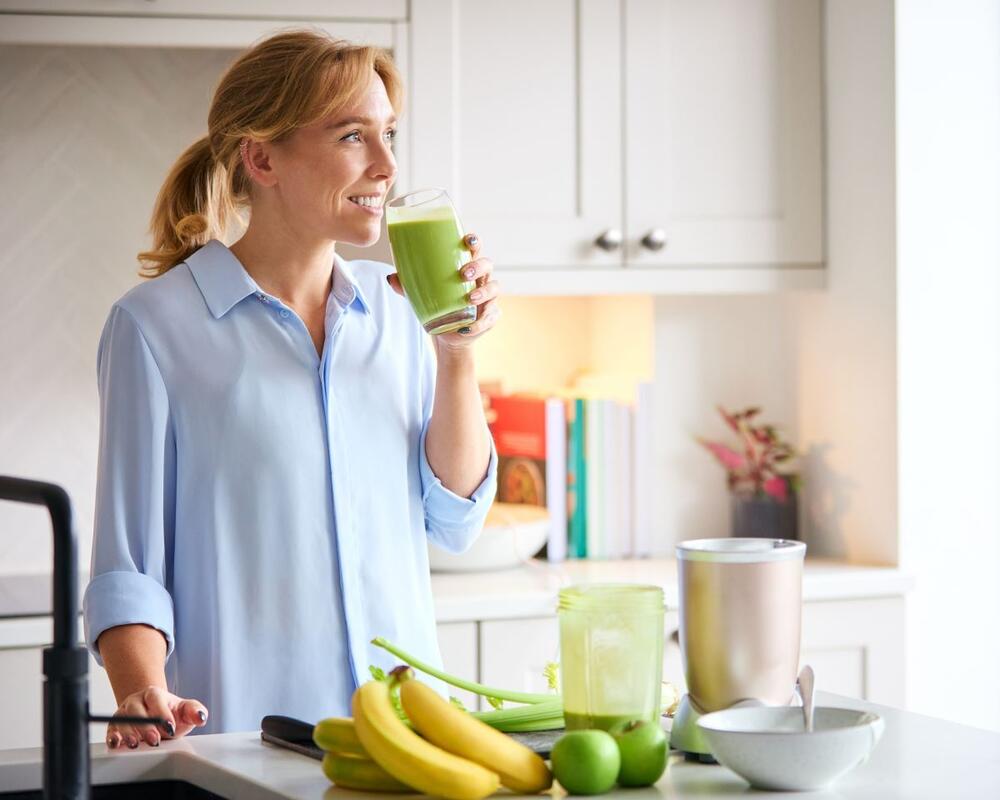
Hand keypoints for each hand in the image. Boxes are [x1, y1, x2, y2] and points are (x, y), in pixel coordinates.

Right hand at [105, 686, 207, 748]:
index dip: (162, 713)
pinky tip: (117, 744)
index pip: (156, 699)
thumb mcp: (185, 711)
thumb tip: (201, 717)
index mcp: (153, 694)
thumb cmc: (170, 713)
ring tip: (136, 744)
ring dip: (128, 733)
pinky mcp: (115, 725)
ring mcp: (124, 712)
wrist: (154, 716)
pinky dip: (112, 737)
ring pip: (123, 720)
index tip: (170, 727)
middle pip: (137, 710)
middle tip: (154, 740)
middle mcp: (136, 701)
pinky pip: (111, 730)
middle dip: (145, 727)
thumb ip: (195, 711)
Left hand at [386, 232, 500, 350]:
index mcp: (466, 267)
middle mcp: (480, 279)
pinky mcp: (490, 316)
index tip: (468, 240)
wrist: (447, 334)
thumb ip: (408, 286)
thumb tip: (391, 278)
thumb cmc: (438, 306)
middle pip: (487, 264)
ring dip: (483, 292)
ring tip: (469, 299)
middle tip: (463, 274)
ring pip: (494, 288)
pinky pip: (490, 317)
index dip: (474, 241)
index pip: (474, 248)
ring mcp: (488, 298)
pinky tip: (468, 328)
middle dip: (478, 266)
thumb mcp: (422, 295)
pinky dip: (479, 323)